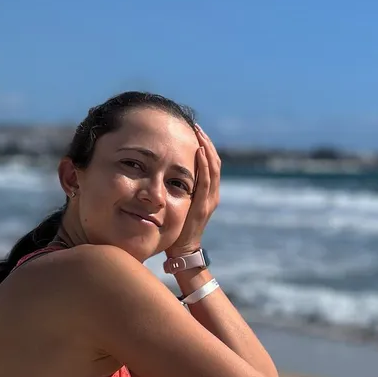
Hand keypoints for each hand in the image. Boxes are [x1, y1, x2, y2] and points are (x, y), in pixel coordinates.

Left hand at [166, 124, 220, 257]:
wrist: (183, 251)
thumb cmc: (176, 229)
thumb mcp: (177, 204)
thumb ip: (176, 190)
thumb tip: (162, 174)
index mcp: (207, 192)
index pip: (210, 163)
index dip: (204, 145)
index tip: (194, 130)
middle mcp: (212, 194)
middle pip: (215, 161)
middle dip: (206, 142)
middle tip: (195, 125)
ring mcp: (210, 200)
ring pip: (214, 168)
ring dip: (206, 148)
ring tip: (198, 132)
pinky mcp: (204, 206)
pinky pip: (206, 180)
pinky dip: (204, 164)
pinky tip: (199, 151)